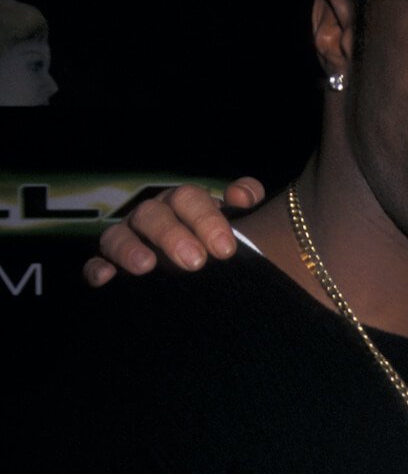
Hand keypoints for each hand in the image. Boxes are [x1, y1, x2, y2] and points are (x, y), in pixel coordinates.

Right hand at [83, 177, 265, 286]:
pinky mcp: (108, 264)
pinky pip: (94, 263)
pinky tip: (106, 278)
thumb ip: (246, 198)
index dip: (206, 220)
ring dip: (129, 249)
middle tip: (195, 262)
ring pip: (118, 236)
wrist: (202, 270)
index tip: (226, 250)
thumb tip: (242, 196)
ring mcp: (127, 239)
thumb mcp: (237, 217)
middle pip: (153, 215)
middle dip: (172, 236)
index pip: (189, 199)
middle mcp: (151, 216)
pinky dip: (97, 268)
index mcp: (182, 203)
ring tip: (147, 266)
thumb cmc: (218, 240)